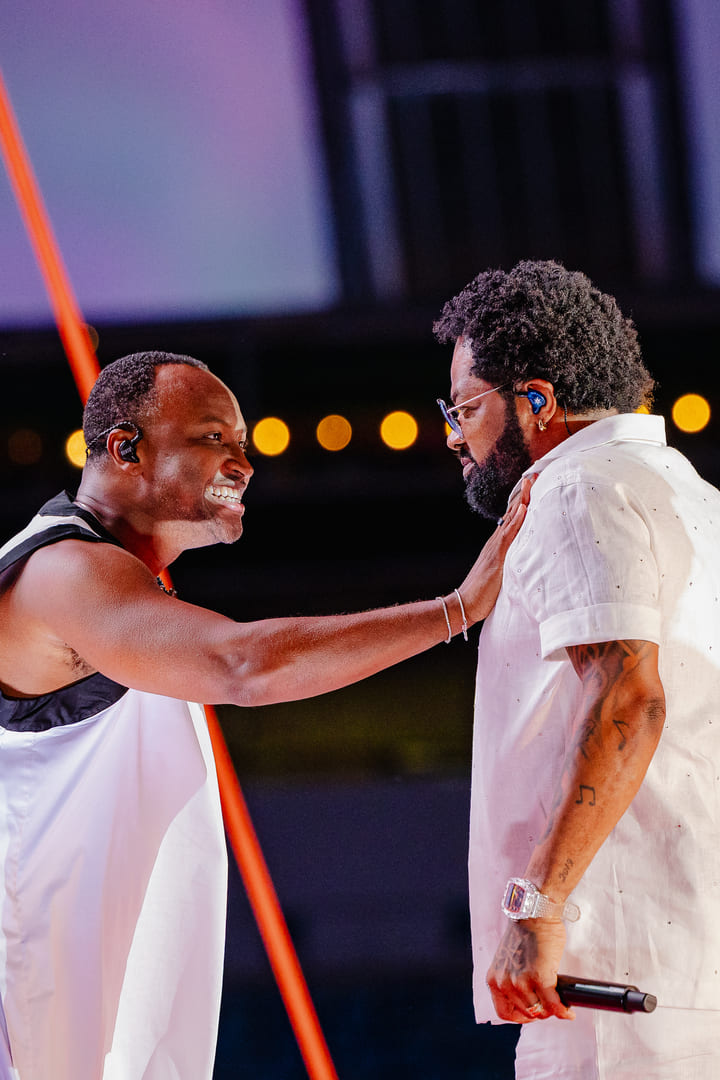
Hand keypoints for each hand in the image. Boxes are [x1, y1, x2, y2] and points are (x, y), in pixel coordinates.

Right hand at [458, 474, 534, 622]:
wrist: (463, 604)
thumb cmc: (482, 593)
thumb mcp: (501, 573)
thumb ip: (511, 562)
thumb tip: (525, 556)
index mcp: (499, 543)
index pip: (513, 516)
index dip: (523, 499)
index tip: (534, 483)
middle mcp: (497, 540)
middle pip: (512, 510)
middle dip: (524, 492)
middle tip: (536, 473)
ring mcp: (496, 547)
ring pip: (511, 517)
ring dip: (522, 498)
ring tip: (532, 481)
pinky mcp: (497, 556)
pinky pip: (509, 534)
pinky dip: (516, 519)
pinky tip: (523, 507)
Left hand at [486, 917, 574, 1022]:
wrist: (534, 913)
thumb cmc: (526, 933)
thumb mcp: (509, 961)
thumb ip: (514, 980)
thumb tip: (532, 1002)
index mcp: (494, 979)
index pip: (504, 1012)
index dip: (521, 1017)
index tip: (533, 1014)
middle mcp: (504, 983)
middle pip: (526, 1013)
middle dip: (541, 1012)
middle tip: (551, 1006)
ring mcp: (521, 981)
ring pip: (540, 1010)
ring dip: (552, 1011)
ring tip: (560, 1006)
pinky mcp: (539, 977)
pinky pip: (553, 1004)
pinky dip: (563, 1010)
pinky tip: (568, 1010)